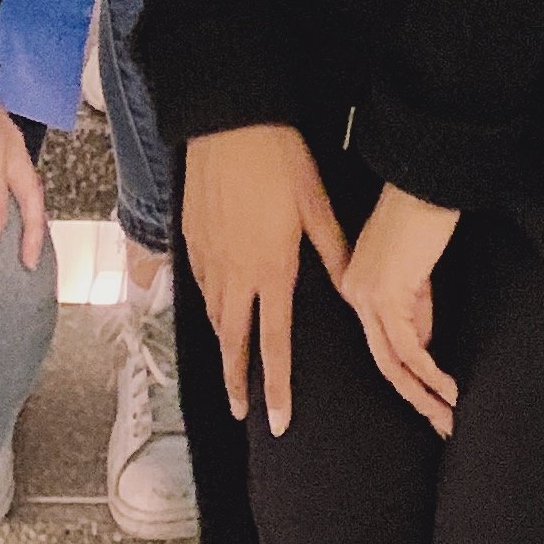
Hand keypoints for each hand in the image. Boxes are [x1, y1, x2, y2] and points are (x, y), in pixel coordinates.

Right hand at [181, 124, 349, 436]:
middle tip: (240, 412)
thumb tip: (353, 290)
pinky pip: (200, 285)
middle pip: (233, 342)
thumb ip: (334, 253)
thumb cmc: (280, 161)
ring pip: (213, 316)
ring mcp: (209, 256)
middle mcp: (236, 273)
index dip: (276, 386)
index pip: (274, 343)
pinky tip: (214, 312)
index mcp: (272, 270)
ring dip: (222, 347)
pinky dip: (208, 308)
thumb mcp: (316, 206)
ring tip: (230, 370)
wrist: (229, 123)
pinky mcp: (191, 238)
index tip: (277, 420)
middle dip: (237, 382)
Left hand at [339, 184, 460, 434]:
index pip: (383, 340)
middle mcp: (356, 292)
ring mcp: (368, 294)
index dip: (409, 374)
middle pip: (383, 360)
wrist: (423, 176)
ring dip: (425, 395)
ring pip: (394, 362)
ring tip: (448, 416)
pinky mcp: (387, 294)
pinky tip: (450, 390)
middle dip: (414, 397)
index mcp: (358, 283)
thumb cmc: (423, 210)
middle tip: (440, 423)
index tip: (433, 397)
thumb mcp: (416, 267)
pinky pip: (410, 348)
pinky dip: (431, 374)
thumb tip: (425, 344)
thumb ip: (416, 305)